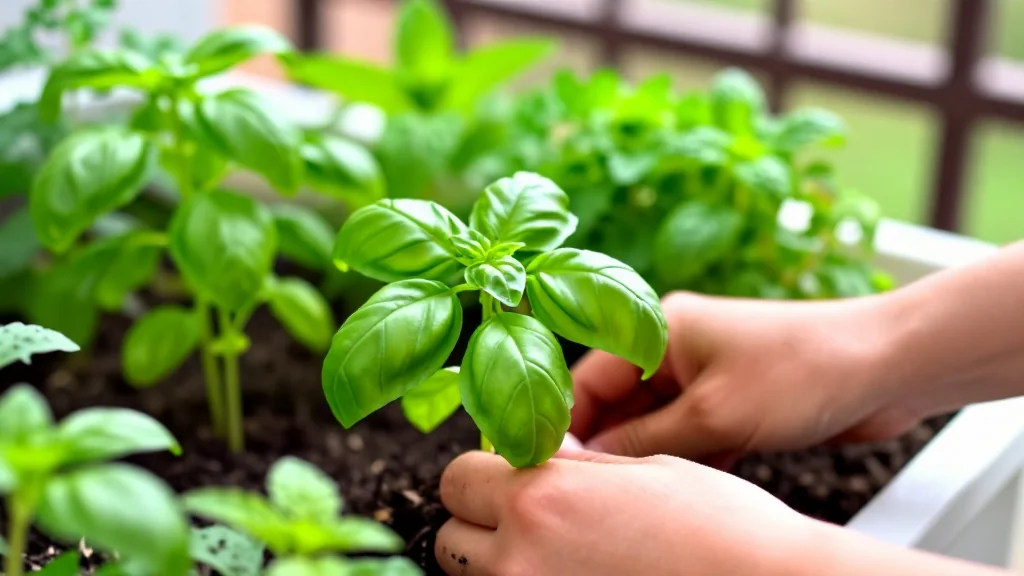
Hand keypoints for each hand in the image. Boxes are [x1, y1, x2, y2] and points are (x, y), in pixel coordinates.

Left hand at [435, 449, 817, 575]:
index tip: (512, 477)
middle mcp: (523, 558)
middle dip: (481, 522)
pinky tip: (574, 574)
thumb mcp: (643, 469)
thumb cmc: (721, 524)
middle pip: (451, 537)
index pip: (457, 477)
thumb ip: (573, 464)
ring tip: (555, 552)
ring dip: (499, 562)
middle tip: (531, 519)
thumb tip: (538, 453)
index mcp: (540, 498)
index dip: (484, 473)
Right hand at [571, 291, 923, 461]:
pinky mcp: (731, 402)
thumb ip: (644, 440)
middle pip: (617, 405)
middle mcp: (674, 349)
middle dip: (608, 447)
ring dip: (649, 458)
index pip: (588, 379)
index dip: (566, 424)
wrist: (888, 365)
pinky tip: (683, 488)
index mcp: (658, 329)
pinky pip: (689, 436)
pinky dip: (685, 461)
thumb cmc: (803, 369)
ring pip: (653, 426)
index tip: (551, 466)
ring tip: (638, 494)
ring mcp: (704, 376)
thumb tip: (589, 463)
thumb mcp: (714, 413)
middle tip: (593, 492)